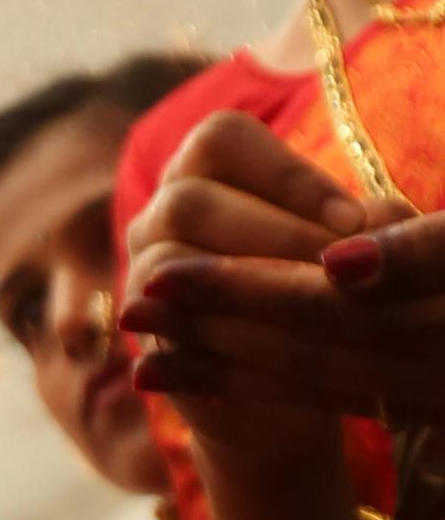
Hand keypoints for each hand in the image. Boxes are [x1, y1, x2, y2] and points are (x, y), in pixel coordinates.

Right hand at [125, 108, 444, 432]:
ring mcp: (146, 269)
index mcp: (210, 169)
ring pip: (169, 259)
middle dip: (274, 236)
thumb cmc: (335, 297)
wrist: (302, 380)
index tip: (351, 221)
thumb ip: (373, 228)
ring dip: (244, 283)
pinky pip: (163, 321)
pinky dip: (222, 329)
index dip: (287, 175)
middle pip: (189, 198)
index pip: (223, 138)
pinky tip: (279, 343)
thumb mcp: (362, 252)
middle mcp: (164, 209)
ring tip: (311, 309)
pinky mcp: (147, 330)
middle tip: (337, 273)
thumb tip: (375, 227)